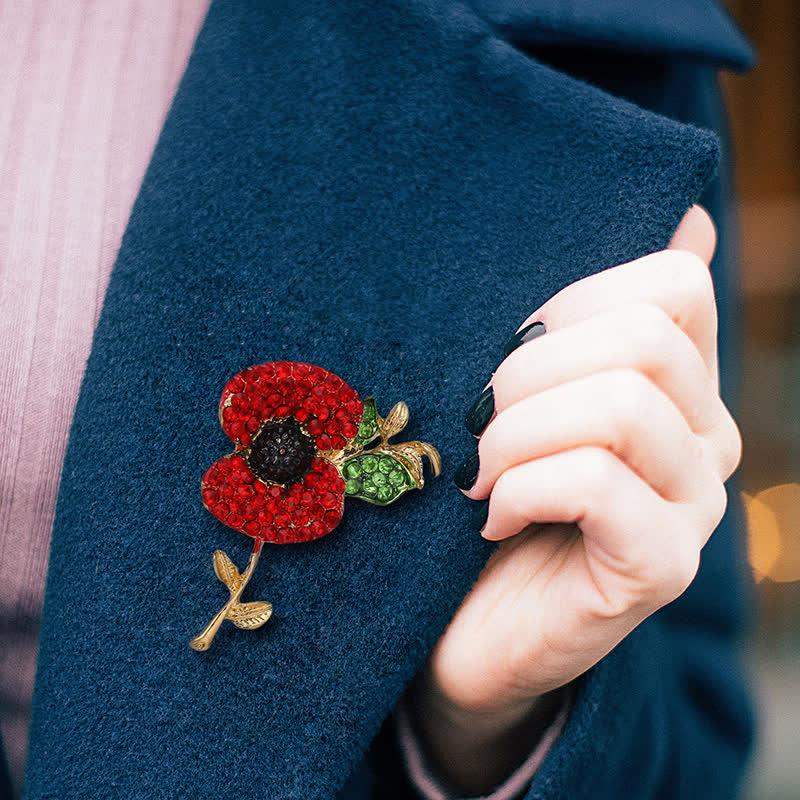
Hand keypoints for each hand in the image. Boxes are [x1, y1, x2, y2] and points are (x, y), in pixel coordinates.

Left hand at [408, 206, 741, 792]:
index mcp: (675, 381)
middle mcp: (704, 437)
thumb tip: (692, 213)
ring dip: (515, 434)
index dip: (576, 299)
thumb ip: (577, 317)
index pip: (675, 282)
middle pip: (643, 338)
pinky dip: (522, 488)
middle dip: (526, 373)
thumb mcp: (514, 390)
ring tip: (477, 473)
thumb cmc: (480, 488)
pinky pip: (597, 483)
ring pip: (622, 405)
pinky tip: (491, 517)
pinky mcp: (662, 568)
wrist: (460, 619)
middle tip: (475, 424)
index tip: (508, 349)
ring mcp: (694, 507)